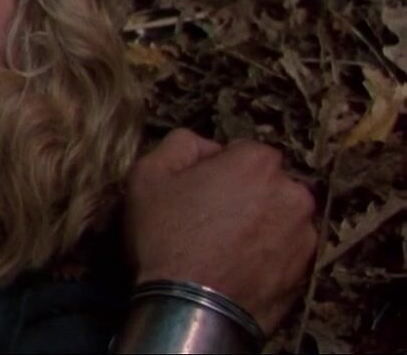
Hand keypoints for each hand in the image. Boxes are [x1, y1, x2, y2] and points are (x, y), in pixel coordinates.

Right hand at [124, 129, 317, 332]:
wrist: (192, 308)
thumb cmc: (167, 237)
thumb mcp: (147, 175)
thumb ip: (177, 144)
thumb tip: (202, 144)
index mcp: (258, 162)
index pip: (240, 151)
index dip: (215, 169)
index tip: (195, 191)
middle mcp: (292, 192)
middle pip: (266, 184)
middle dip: (244, 195)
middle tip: (210, 220)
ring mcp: (305, 234)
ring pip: (279, 218)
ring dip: (259, 225)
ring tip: (226, 248)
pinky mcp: (306, 271)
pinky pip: (285, 251)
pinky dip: (268, 255)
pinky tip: (239, 267)